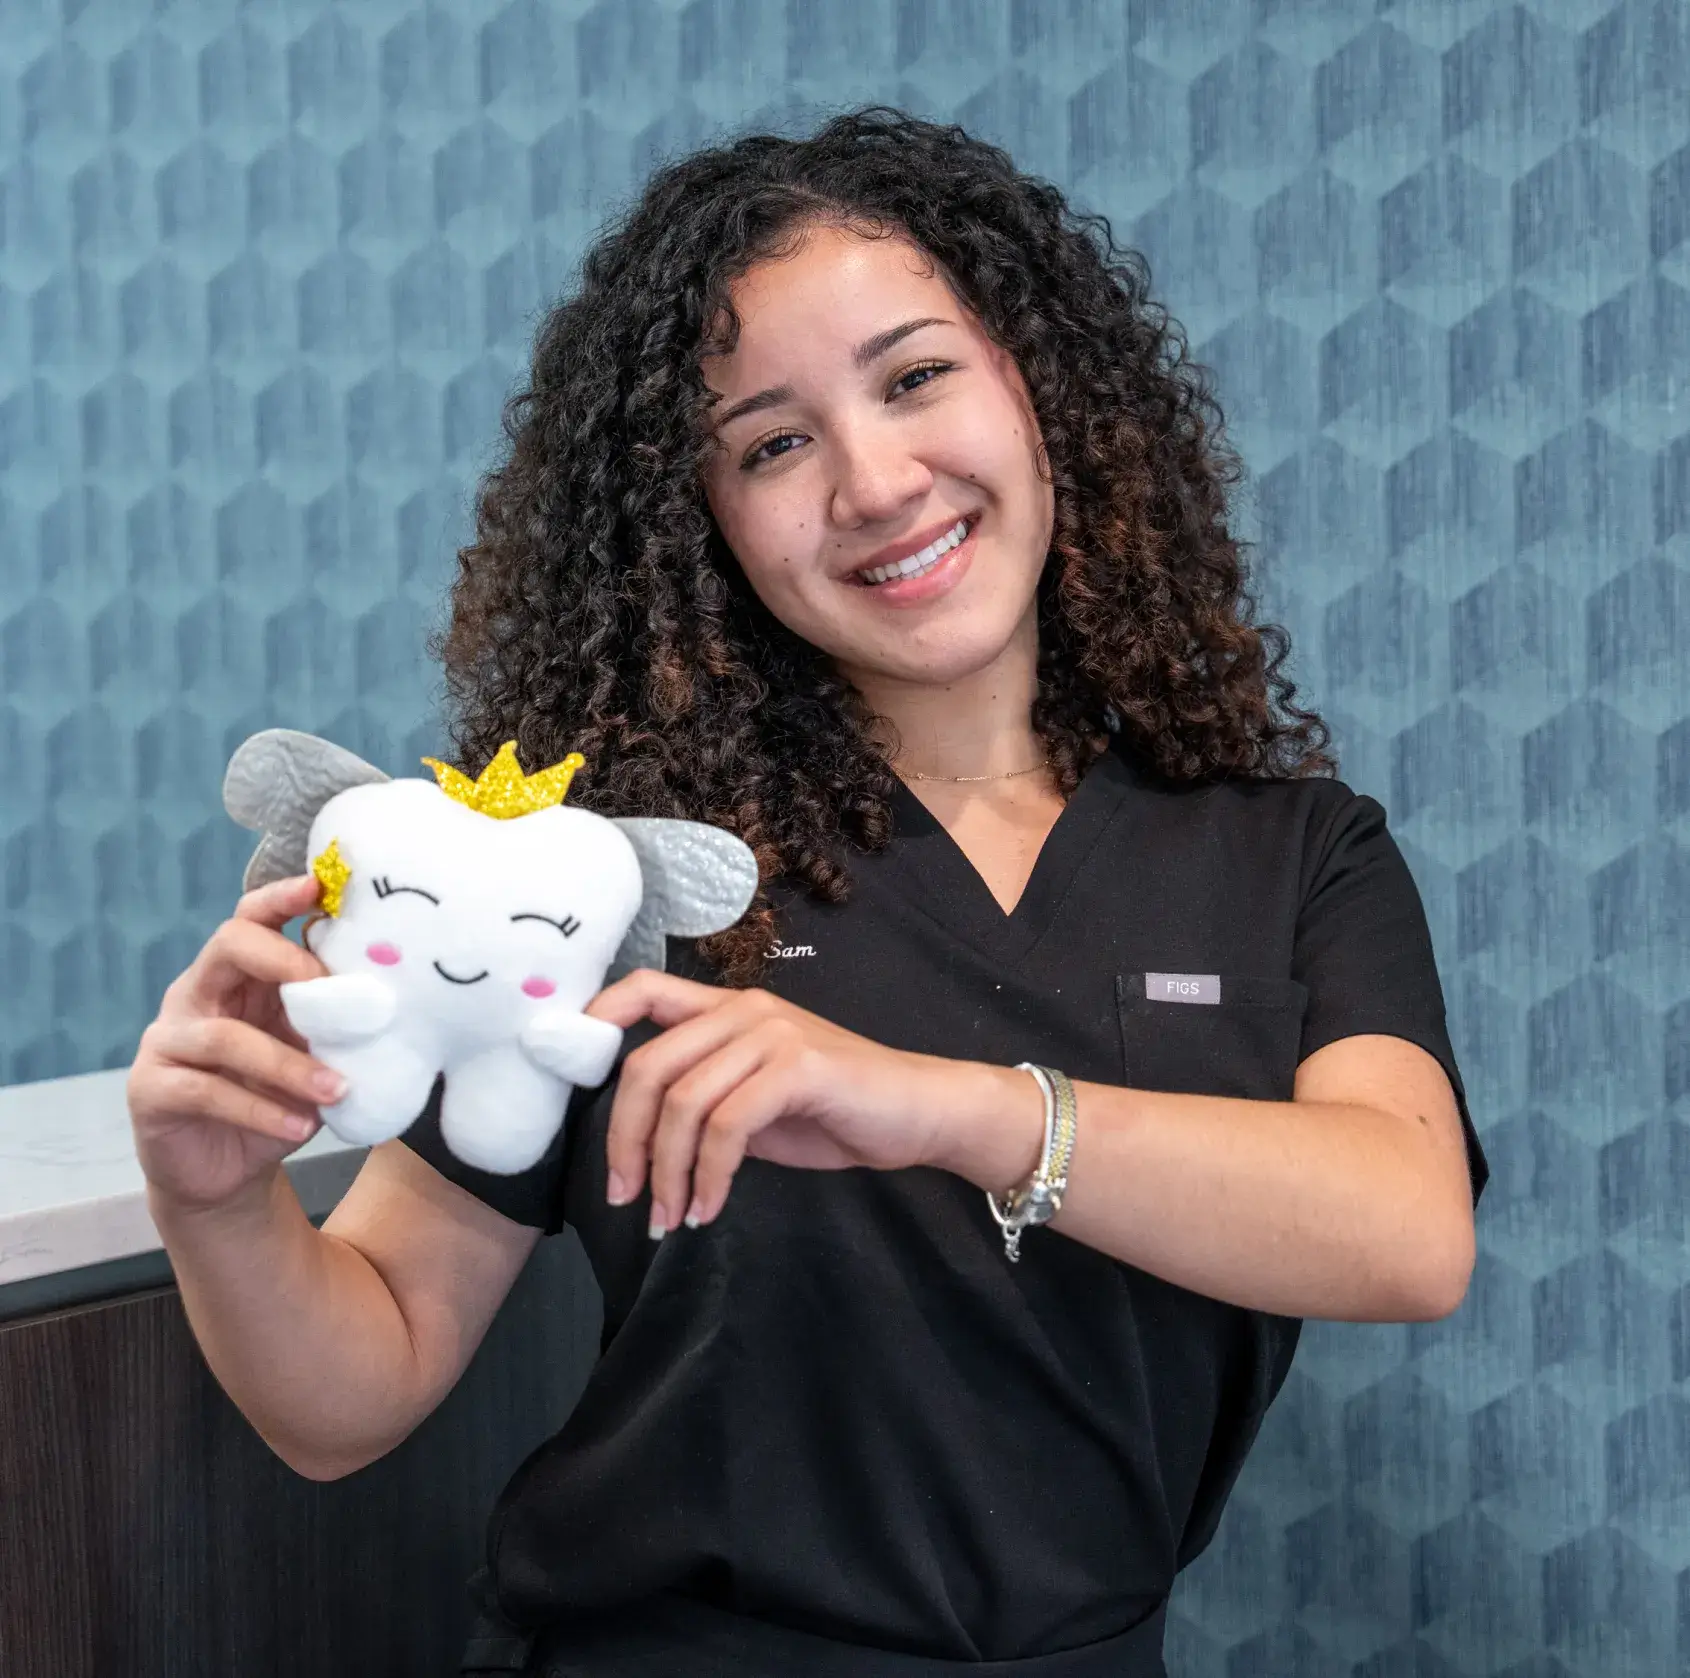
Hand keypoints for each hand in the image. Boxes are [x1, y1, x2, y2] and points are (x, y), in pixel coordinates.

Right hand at [128, 875, 344, 1212]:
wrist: (228, 1172)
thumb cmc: (277, 1099)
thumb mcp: (312, 1054)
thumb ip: (333, 1022)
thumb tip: (388, 999)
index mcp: (238, 976)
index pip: (251, 920)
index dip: (280, 899)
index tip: (319, 886)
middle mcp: (197, 995)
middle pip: (227, 947)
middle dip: (280, 958)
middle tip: (326, 986)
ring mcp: (168, 1040)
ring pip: (225, 1036)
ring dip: (287, 1064)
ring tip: (336, 1089)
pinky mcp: (151, 1089)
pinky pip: (207, 1091)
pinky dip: (261, 1110)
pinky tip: (302, 1126)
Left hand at [584, 970, 1041, 1234]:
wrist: (920, 1113)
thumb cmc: (837, 1111)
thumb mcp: (756, 1099)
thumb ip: (704, 1099)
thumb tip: (638, 1136)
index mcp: (728, 1008)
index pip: (644, 989)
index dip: (595, 1018)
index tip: (564, 1071)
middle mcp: (745, 1009)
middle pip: (647, 1066)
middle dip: (623, 1139)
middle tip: (623, 1196)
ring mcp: (772, 1033)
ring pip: (682, 1102)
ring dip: (666, 1172)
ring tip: (670, 1216)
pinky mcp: (798, 1067)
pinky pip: (727, 1126)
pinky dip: (709, 1176)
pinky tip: (709, 1207)